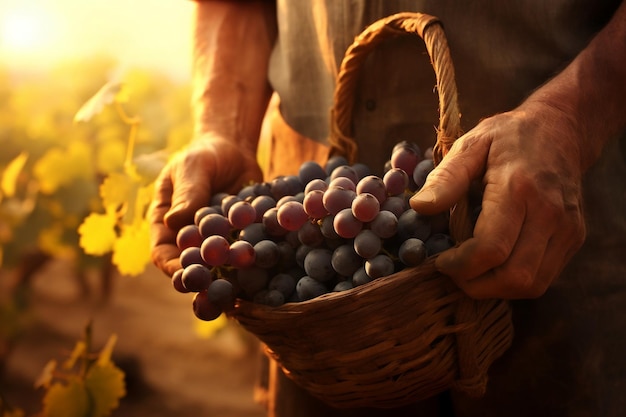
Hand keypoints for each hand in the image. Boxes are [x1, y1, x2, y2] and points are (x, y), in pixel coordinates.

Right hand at [149, 135, 262, 276]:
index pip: (162, 252)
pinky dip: (254, 258)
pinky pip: (245, 251)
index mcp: (166, 223)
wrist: (233, 148)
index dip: (172, 267)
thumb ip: (188, 193)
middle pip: (191, 265)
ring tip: (241, 283)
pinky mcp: (239, 237)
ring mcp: (216, 240)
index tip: (184, 276)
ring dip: (230, 274)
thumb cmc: (204, 155)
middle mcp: (189, 237)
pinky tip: (266, 264)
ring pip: (219, 264)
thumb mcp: (194, 168)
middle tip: (213, 292)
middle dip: (202, 279)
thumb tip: (174, 222)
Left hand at [410, 103, 585, 298]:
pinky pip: (543, 278)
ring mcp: (568, 228)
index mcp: (519, 188)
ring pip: (531, 285)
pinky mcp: (574, 238)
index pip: (490, 249)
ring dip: (495, 288)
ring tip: (472, 270)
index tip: (441, 261)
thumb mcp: (470, 145)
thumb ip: (445, 178)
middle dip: (476, 284)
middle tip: (453, 271)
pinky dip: (514, 282)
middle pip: (514, 277)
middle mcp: (550, 213)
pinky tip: (494, 264)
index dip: (460, 266)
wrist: (560, 129)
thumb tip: (419, 207)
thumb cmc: (507, 138)